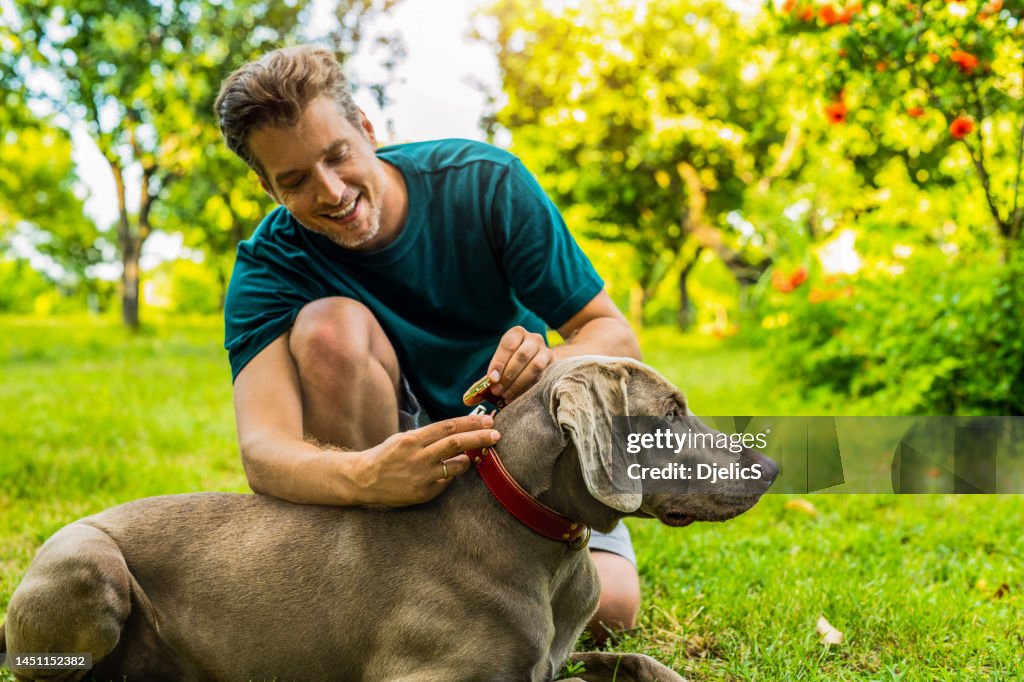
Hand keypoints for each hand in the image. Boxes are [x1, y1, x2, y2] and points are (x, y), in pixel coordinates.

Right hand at [355, 413, 499, 505]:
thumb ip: (429, 436)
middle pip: (456, 444)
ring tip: (474, 455)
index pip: (448, 427)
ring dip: (468, 459)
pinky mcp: (422, 493)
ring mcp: (420, 477)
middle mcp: (417, 457)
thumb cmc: (386, 455)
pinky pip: (445, 483)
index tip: (487, 421)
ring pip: (455, 466)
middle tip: (496, 434)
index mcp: (412, 439)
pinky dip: (452, 476)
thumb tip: (457, 431)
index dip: (470, 424)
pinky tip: (452, 472)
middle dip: (479, 438)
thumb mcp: (404, 438)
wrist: (363, 480)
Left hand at [486, 326, 553, 402]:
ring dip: (519, 382)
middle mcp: (533, 338)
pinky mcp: (554, 364)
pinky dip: (530, 387)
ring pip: (534, 365)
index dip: (499, 362)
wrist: (539, 363)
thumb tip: (468, 399)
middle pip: (521, 355)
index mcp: (516, 333)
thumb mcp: (498, 368)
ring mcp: (546, 350)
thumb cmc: (513, 366)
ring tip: (507, 396)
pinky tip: (520, 396)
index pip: (508, 344)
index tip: (491, 379)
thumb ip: (484, 383)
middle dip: (508, 375)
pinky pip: (543, 375)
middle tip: (497, 391)